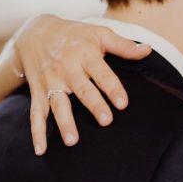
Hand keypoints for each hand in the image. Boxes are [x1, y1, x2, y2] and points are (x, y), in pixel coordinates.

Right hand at [13, 14, 151, 154]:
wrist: (33, 31)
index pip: (101, 73)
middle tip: (105, 121)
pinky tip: (40, 150)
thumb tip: (149, 50)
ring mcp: (50, 81)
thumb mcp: (98, 33)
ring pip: (58, 104)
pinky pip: (35, 113)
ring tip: (72, 141)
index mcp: (84, 54)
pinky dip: (36, 132)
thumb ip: (123, 45)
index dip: (112, 88)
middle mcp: (66, 68)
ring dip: (64, 122)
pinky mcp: (37, 91)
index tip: (122, 104)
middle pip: (82, 89)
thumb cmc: (74, 34)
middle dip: (93, 105)